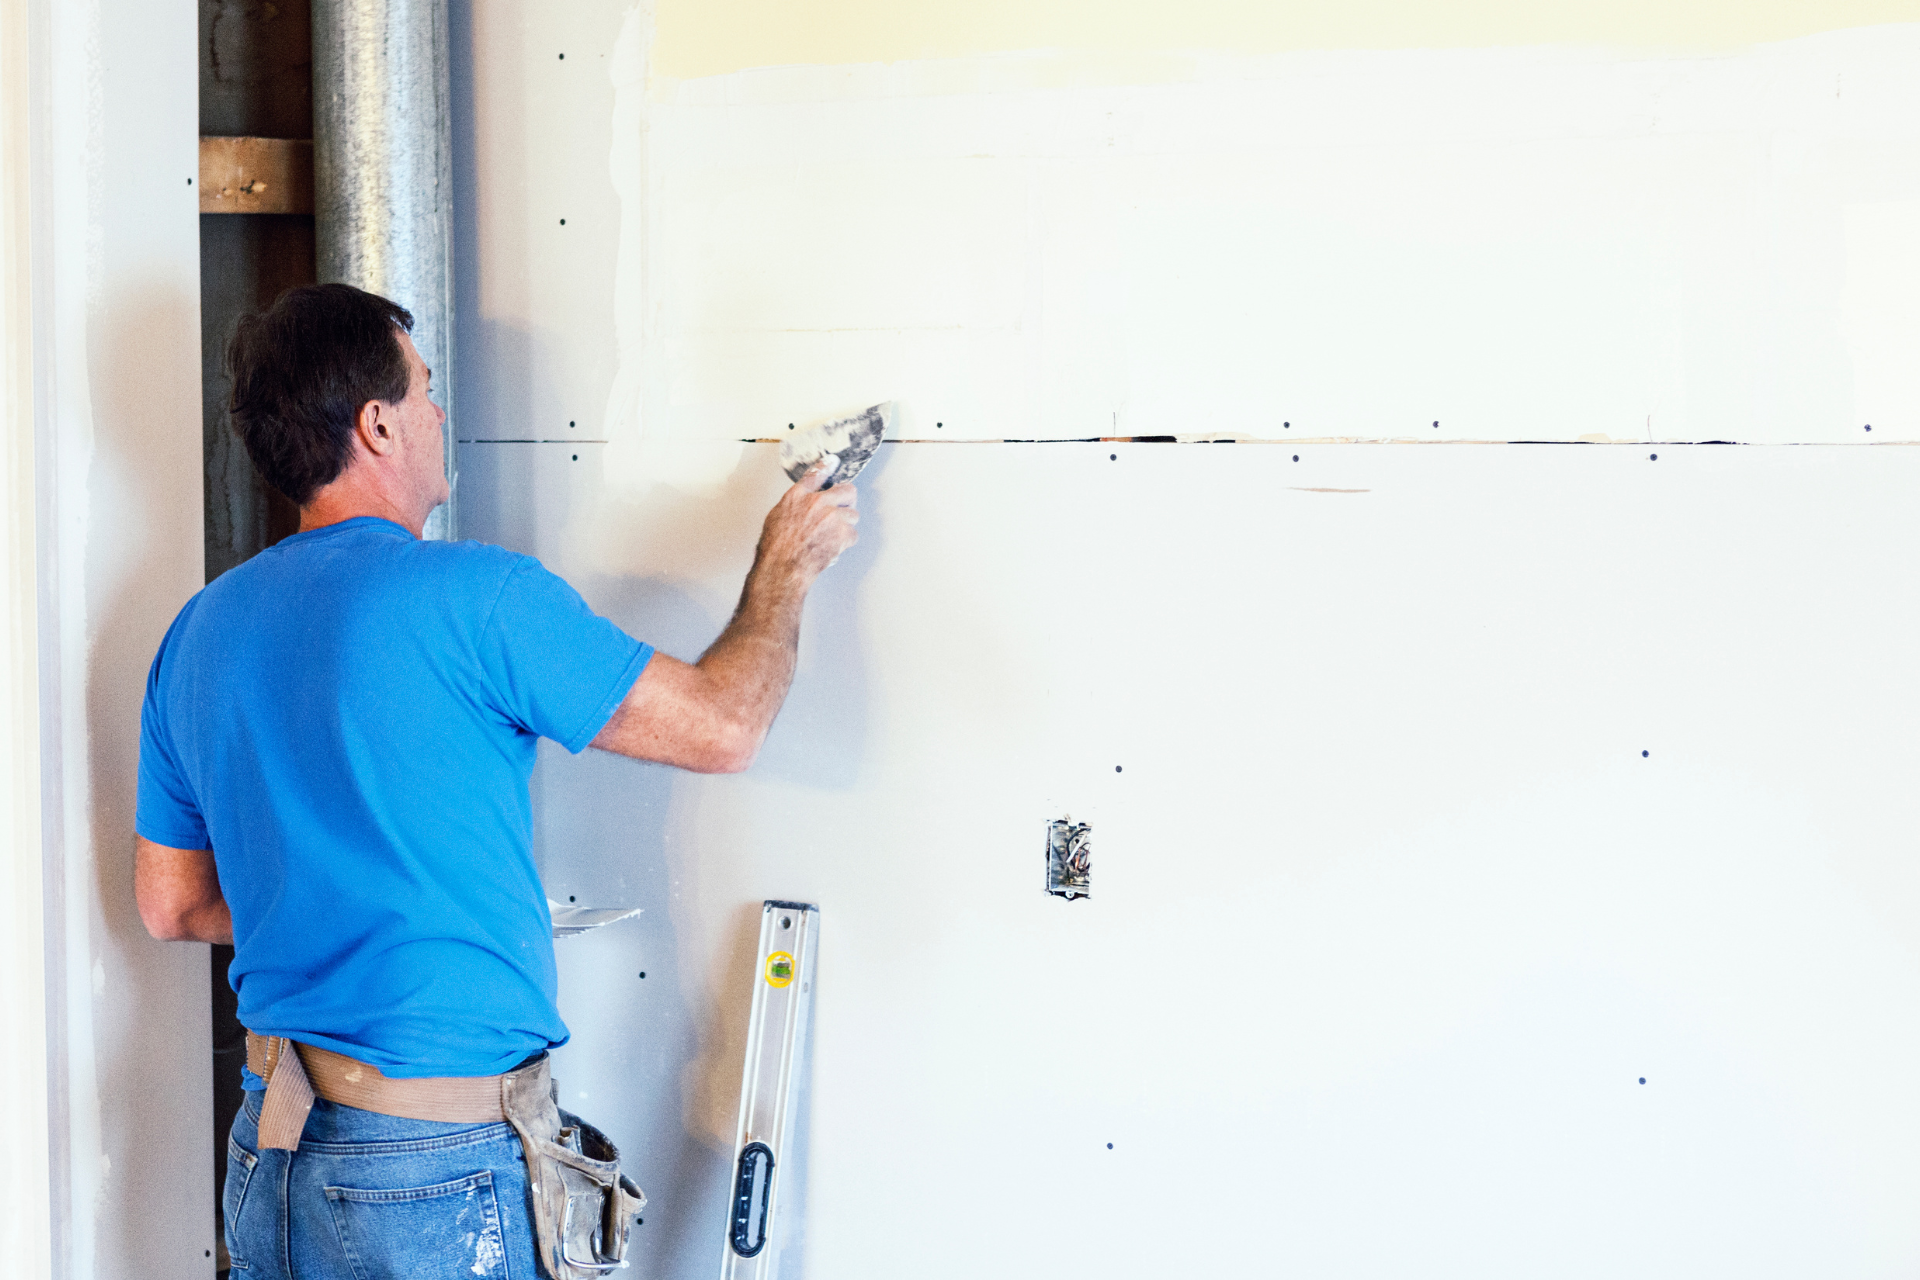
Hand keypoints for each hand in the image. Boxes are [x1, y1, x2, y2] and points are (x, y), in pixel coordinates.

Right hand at [756, 461, 859, 585]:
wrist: (783, 567)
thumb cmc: (775, 548)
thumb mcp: (775, 518)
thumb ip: (793, 507)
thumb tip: (802, 509)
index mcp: (797, 496)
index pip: (815, 474)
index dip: (826, 466)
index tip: (833, 462)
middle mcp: (816, 502)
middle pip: (847, 490)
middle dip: (848, 500)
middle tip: (843, 510)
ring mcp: (831, 516)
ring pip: (853, 515)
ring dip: (846, 526)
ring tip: (831, 537)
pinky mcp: (842, 532)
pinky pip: (853, 535)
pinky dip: (845, 543)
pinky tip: (833, 548)